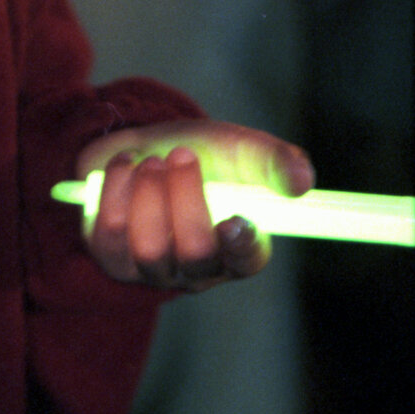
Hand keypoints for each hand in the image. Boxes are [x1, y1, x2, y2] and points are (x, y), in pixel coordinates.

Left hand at [73, 120, 314, 290]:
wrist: (139, 144)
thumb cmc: (199, 154)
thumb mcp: (239, 148)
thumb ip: (272, 161)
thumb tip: (304, 180)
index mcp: (237, 246)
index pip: (246, 261)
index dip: (242, 245)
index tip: (233, 219)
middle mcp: (196, 268)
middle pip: (195, 254)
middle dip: (186, 197)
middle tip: (181, 155)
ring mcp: (152, 268)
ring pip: (149, 247)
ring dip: (149, 191)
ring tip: (152, 161)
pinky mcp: (112, 257)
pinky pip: (110, 231)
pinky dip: (117, 187)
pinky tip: (126, 166)